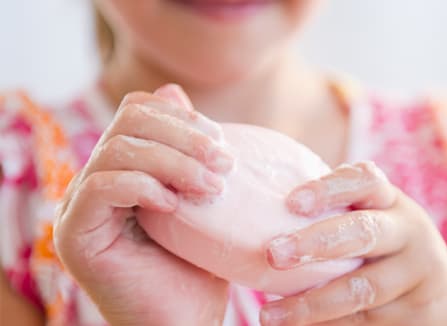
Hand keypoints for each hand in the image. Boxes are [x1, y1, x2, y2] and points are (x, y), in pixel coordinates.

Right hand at [53, 84, 232, 324]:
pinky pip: (102, 186)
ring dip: (174, 162)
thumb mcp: (203, 198)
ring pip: (118, 148)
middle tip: (226, 164)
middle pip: (129, 120)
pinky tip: (175, 206)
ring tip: (212, 188)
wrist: (185, 322)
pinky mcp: (76, 235)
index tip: (223, 143)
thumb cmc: (199, 264)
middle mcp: (98, 179)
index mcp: (126, 166)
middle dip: (185, 135)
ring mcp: (82, 206)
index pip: (139, 109)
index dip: (181, 116)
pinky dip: (144, 186)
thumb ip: (187, 150)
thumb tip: (174, 91)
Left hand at [260, 162, 446, 324]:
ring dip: (310, 303)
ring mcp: (415, 275)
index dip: (329, 189)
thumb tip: (262, 214)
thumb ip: (339, 216)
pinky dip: (326, 325)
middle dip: (315, 243)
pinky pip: (362, 321)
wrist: (446, 300)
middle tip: (273, 254)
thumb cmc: (388, 251)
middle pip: (363, 233)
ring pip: (360, 289)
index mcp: (392, 202)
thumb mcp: (378, 223)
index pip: (365, 181)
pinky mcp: (414, 314)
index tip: (291, 202)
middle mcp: (409, 233)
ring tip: (269, 314)